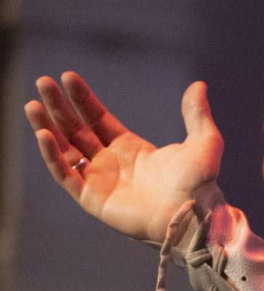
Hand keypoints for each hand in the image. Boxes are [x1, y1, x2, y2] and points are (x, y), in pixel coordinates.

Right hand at [26, 73, 222, 244]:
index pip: (97, 119)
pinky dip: (53, 155)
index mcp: (130, 149)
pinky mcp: (93, 199)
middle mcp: (111, 163)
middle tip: (43, 82)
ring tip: (33, 104)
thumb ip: (197, 114)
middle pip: (76, 130)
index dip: (82, 98)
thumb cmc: (200, 183)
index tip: (67, 76)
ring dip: (47, 127)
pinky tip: (45, 134)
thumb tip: (199, 85)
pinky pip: (66, 174)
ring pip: (65, 150)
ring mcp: (100, 181)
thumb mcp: (204, 142)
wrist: (193, 214)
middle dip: (59, 106)